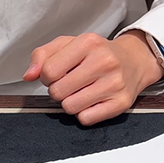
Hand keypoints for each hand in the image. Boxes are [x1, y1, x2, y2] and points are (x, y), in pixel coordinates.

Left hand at [23, 30, 163, 125]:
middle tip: (70, 84)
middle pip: (57, 92)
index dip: (47, 77)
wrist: (134, 61)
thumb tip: (29, 75)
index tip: (56, 74)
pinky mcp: (120, 103)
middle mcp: (104, 61)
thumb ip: (42, 56)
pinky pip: (85, 119)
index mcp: (88, 43)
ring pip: (70, 107)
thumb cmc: (97, 54)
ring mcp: (114, 83)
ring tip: (81, 92)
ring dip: (70, 103)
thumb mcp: (68, 45)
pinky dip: (84, 113)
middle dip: (58, 91)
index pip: (49, 71)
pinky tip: (92, 101)